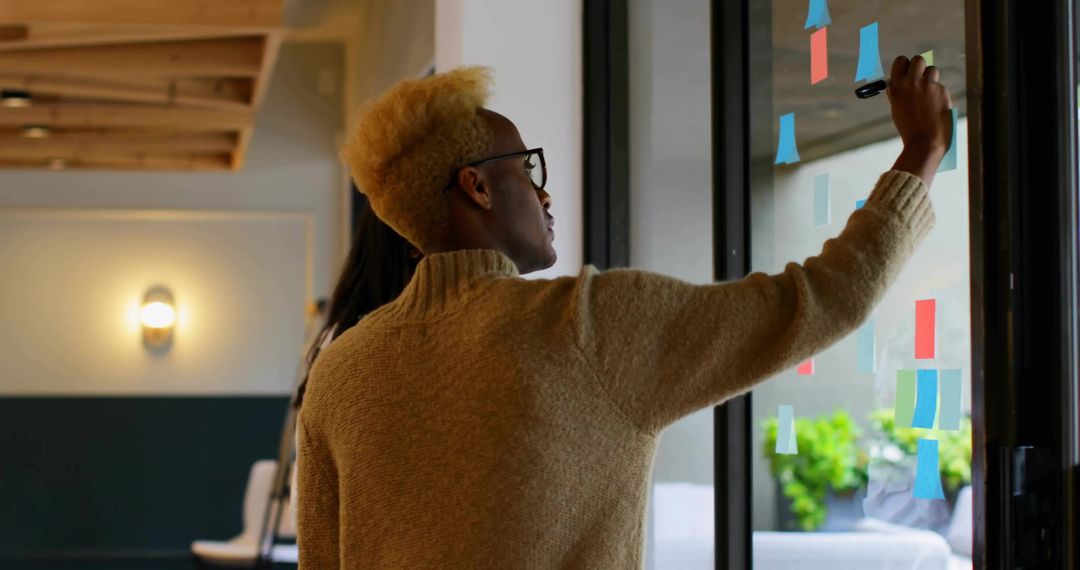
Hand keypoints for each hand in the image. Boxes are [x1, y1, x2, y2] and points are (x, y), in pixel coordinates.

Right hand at [887, 55, 952, 184]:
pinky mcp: (942, 91)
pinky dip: (938, 93)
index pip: (901, 61)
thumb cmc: (909, 128)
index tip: (907, 71)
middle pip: (919, 59)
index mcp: (898, 86)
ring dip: (931, 78)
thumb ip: (896, 93)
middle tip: (920, 77)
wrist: (925, 141)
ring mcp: (929, 86)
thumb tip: (894, 83)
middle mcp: (913, 82)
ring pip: (932, 70)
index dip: (905, 65)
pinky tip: (935, 106)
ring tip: (929, 93)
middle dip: (920, 66)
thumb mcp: (896, 109)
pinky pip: (940, 85)